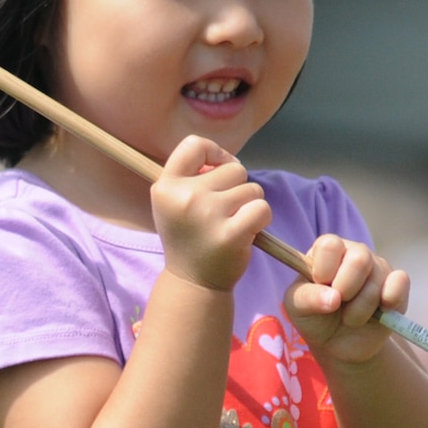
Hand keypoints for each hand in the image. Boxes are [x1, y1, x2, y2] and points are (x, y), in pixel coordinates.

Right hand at [151, 136, 270, 291]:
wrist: (193, 282)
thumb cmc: (190, 236)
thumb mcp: (174, 203)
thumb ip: (193, 176)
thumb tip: (224, 160)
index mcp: (165, 187)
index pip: (195, 144)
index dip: (215, 154)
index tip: (217, 171)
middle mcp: (183, 197)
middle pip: (233, 168)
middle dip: (237, 187)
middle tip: (223, 212)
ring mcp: (207, 215)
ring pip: (252, 189)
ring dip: (249, 205)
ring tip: (232, 223)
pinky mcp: (230, 233)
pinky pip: (262, 208)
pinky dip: (260, 219)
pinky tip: (246, 232)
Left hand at [285, 234, 405, 363]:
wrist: (339, 344)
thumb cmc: (315, 318)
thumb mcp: (298, 309)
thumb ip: (307, 298)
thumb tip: (333, 298)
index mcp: (326, 252)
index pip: (329, 244)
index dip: (325, 269)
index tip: (320, 286)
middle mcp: (354, 253)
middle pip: (359, 258)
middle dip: (346, 289)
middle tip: (337, 304)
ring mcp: (378, 267)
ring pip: (377, 277)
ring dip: (360, 308)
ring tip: (350, 318)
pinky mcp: (398, 284)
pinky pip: (400, 282)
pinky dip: (389, 301)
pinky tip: (380, 313)